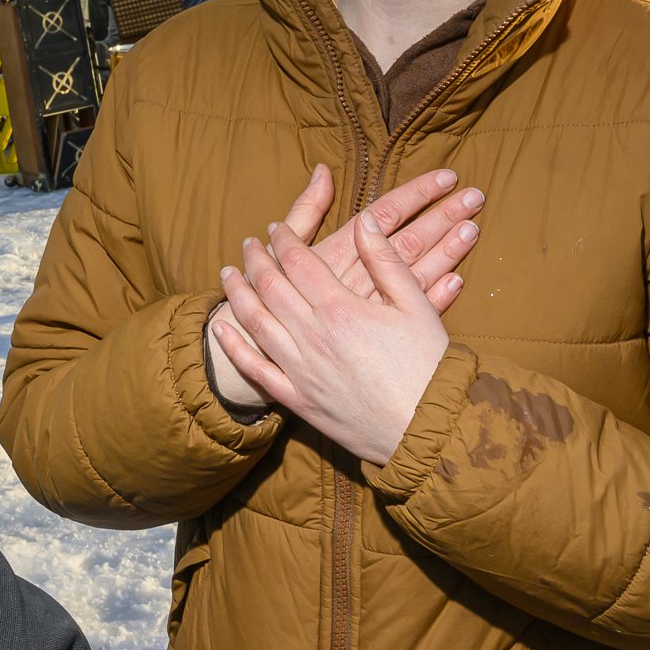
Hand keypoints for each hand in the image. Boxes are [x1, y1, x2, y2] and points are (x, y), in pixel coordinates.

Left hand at [207, 165, 482, 413]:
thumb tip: (366, 220)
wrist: (429, 429)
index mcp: (340, 308)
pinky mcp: (297, 399)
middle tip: (248, 243)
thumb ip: (386, 260)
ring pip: (255, 322)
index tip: (276, 227)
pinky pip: (256, 370)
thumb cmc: (430, 365)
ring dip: (237, 293)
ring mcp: (300, 369)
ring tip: (228, 274)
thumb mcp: (416, 305)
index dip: (284, 239)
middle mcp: (312, 335)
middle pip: (270, 286)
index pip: (298, 261)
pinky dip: (233, 346)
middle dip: (255, 259)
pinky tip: (219, 328)